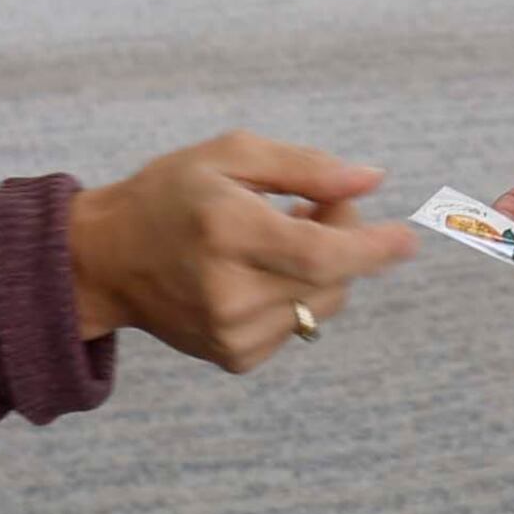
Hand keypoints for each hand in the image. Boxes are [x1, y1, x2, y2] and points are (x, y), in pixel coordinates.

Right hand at [71, 133, 415, 369]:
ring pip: (323, 305)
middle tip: (314, 207)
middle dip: (346, 241)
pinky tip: (257, 274)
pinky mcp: (234, 357)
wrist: (105, 260)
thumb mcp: (229, 155)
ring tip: (277, 239)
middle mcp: (229, 289)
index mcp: (227, 229)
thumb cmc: (169, 195)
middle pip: (332, 279)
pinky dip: (294, 297)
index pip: (320, 252)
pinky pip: (297, 325)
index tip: (409, 240)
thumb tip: (372, 182)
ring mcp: (231, 332)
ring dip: (321, 270)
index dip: (372, 248)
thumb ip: (306, 167)